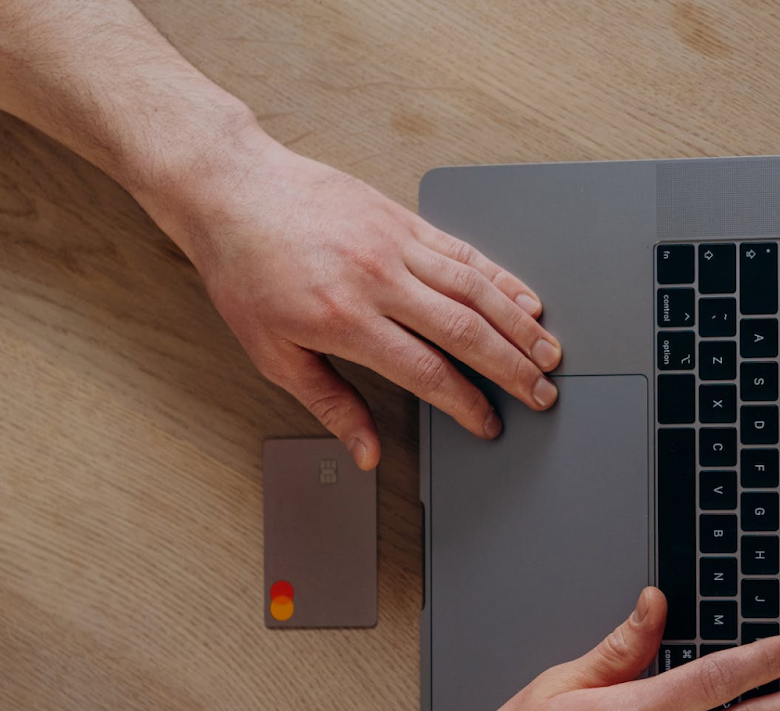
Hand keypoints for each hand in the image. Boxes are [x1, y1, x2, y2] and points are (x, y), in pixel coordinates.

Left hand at [142, 123, 561, 467]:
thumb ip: (330, 405)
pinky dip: (501, 278)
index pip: (428, 371)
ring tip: (550, 355)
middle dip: (514, 369)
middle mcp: (378, 279)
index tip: (488, 424)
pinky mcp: (401, 218)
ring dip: (520, 326)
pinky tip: (525, 299)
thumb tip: (365, 452)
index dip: (467, 404)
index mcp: (346, 320)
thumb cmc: (243, 270)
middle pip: (467, 332)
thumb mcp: (272, 353)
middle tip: (544, 394)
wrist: (229, 189)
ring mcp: (394, 244)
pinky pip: (463, 252)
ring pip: (477, 290)